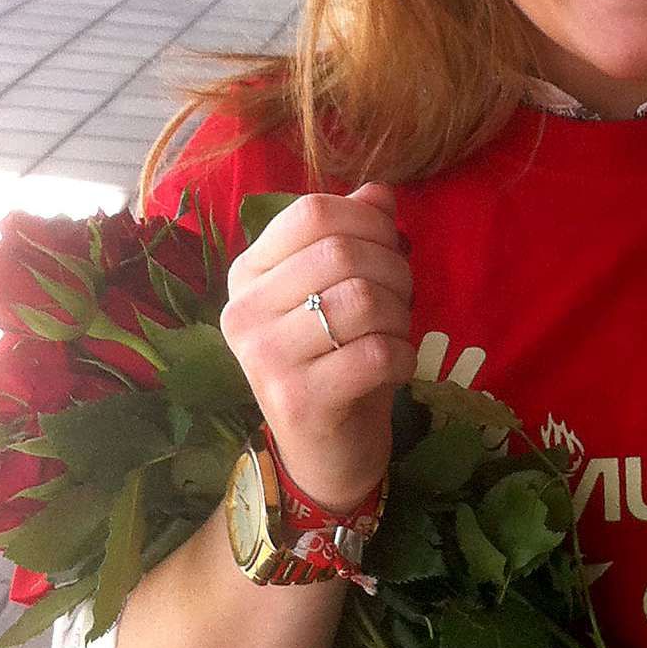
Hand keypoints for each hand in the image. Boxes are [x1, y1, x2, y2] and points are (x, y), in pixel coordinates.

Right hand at [219, 184, 415, 510]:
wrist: (324, 456)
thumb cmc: (336, 361)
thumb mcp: (342, 290)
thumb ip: (355, 235)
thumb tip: (378, 191)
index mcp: (248, 274)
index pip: (312, 212)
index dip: (368, 221)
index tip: (388, 249)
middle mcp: (243, 312)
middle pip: (342, 252)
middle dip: (394, 270)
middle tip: (401, 300)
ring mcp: (263, 358)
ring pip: (363, 299)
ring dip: (400, 315)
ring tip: (395, 335)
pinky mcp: (297, 400)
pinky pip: (377, 353)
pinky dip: (403, 357)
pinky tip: (395, 368)